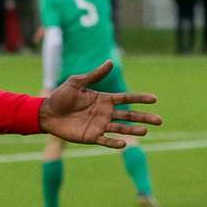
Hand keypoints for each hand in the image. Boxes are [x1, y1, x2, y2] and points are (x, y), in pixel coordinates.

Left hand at [38, 60, 161, 149]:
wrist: (46, 113)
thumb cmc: (60, 96)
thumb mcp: (77, 82)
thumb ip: (94, 75)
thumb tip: (110, 62)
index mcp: (104, 99)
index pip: (126, 98)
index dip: (140, 98)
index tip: (154, 99)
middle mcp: (105, 113)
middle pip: (129, 116)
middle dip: (144, 118)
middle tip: (160, 120)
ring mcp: (99, 125)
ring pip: (121, 129)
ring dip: (133, 130)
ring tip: (145, 131)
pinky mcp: (91, 137)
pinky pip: (105, 141)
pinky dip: (114, 143)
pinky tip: (124, 144)